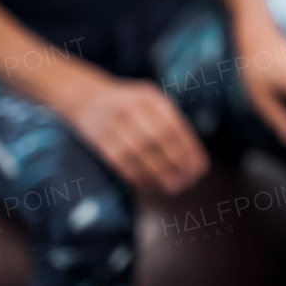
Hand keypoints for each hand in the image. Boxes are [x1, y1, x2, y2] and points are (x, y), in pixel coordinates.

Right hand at [56, 74, 208, 194]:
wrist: (85, 97)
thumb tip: (193, 158)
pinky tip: (149, 186)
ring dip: (156, 174)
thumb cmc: (130, 104)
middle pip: (156, 139)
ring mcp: (112, 123)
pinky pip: (119, 161)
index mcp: (149, 98)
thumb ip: (171, 122)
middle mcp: (130, 108)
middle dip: (175, 163)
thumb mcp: (152, 102)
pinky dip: (136, 176)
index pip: (173, 126)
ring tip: (172, 188)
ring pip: (137, 153)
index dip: (188, 150)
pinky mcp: (98, 140)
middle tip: (188, 182)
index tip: (199, 168)